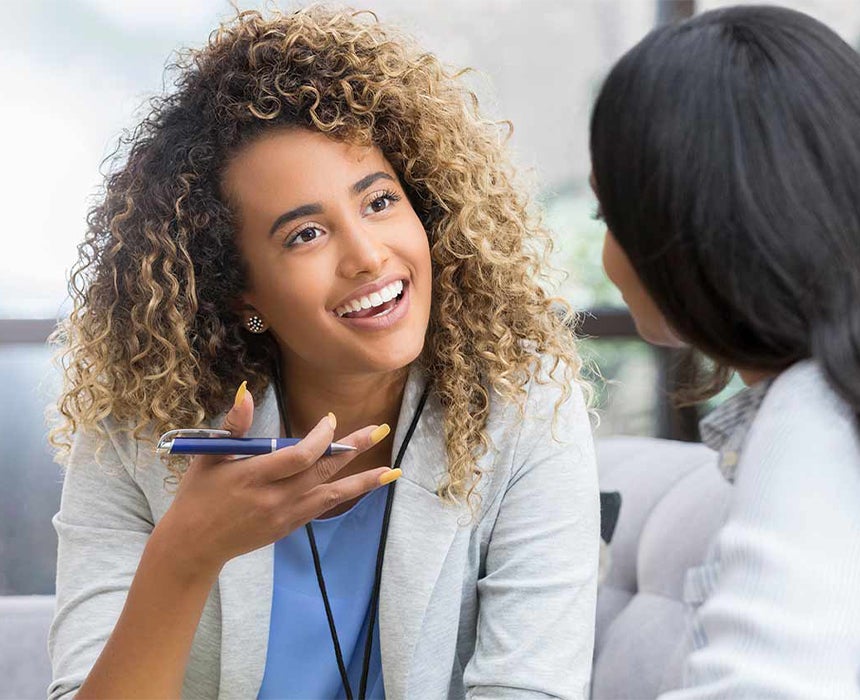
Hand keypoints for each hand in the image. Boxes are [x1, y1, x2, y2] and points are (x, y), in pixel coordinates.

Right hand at [154, 382, 397, 578]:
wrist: (193, 545)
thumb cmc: (198, 494)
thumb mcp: (210, 456)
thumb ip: (234, 425)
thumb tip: (246, 392)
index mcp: (253, 475)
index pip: (299, 455)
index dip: (320, 437)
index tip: (331, 420)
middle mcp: (274, 497)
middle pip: (322, 471)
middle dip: (353, 448)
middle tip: (380, 429)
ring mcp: (284, 515)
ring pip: (332, 494)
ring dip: (363, 481)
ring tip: (391, 471)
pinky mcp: (289, 527)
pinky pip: (323, 507)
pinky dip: (345, 495)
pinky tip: (365, 486)